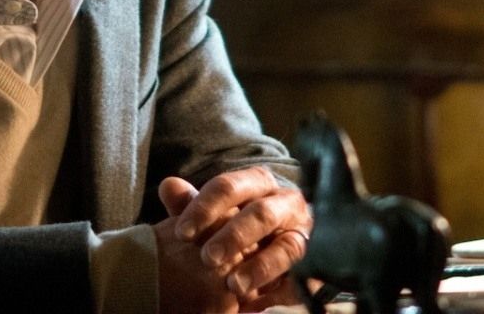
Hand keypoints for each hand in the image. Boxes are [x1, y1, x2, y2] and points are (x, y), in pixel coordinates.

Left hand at [164, 168, 311, 305]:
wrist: (281, 246)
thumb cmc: (239, 225)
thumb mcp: (213, 214)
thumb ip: (190, 204)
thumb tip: (168, 186)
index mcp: (258, 183)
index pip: (229, 186)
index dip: (204, 207)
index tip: (182, 232)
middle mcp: (285, 203)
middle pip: (261, 213)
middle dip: (233, 235)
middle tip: (208, 258)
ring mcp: (304, 233)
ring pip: (287, 247)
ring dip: (260, 266)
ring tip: (233, 285)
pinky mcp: (315, 264)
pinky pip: (303, 277)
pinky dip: (282, 289)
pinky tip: (258, 301)